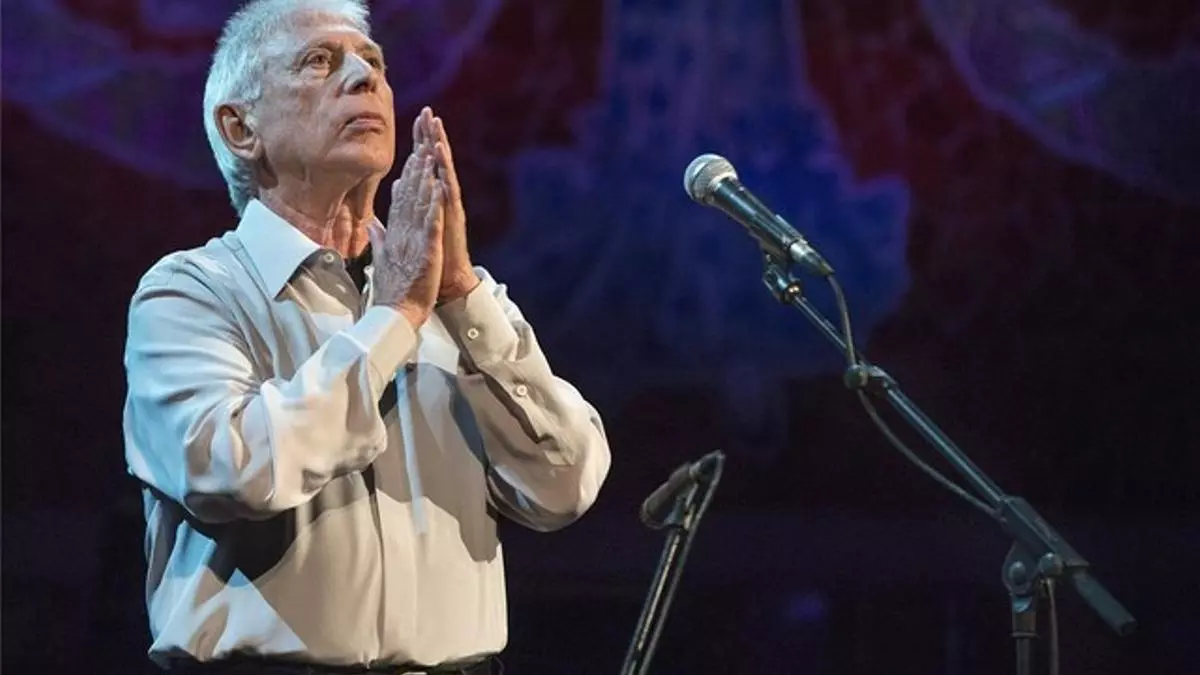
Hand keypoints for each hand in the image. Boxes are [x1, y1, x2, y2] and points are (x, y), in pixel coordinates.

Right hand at [369, 147, 444, 327]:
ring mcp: (412, 240)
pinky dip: (433, 205)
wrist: (396, 312)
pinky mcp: (425, 251)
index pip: (401, 199)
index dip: (407, 176)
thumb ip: (378, 238)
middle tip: (422, 142)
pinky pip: (430, 224)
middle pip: (409, 194)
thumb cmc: (392, 289)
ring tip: (429, 154)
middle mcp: (401, 232)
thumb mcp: (382, 258)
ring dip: (424, 178)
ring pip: (418, 204)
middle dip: (416, 167)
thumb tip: (373, 223)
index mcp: (395, 234)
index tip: (413, 155)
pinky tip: (438, 188)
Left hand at [415, 107, 478, 300]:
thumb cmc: (430, 255)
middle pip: (435, 162)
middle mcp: (442, 198)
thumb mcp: (411, 227)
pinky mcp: (453, 216)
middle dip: (431, 137)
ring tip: (436, 127)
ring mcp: (448, 206)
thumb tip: (397, 188)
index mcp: (430, 199)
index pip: (423, 165)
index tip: (415, 120)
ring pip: (444, 172)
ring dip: (440, 150)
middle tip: (428, 112)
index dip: (419, 143)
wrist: (446, 280)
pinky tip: (441, 160)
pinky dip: (444, 174)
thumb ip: (404, 205)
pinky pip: (448, 192)